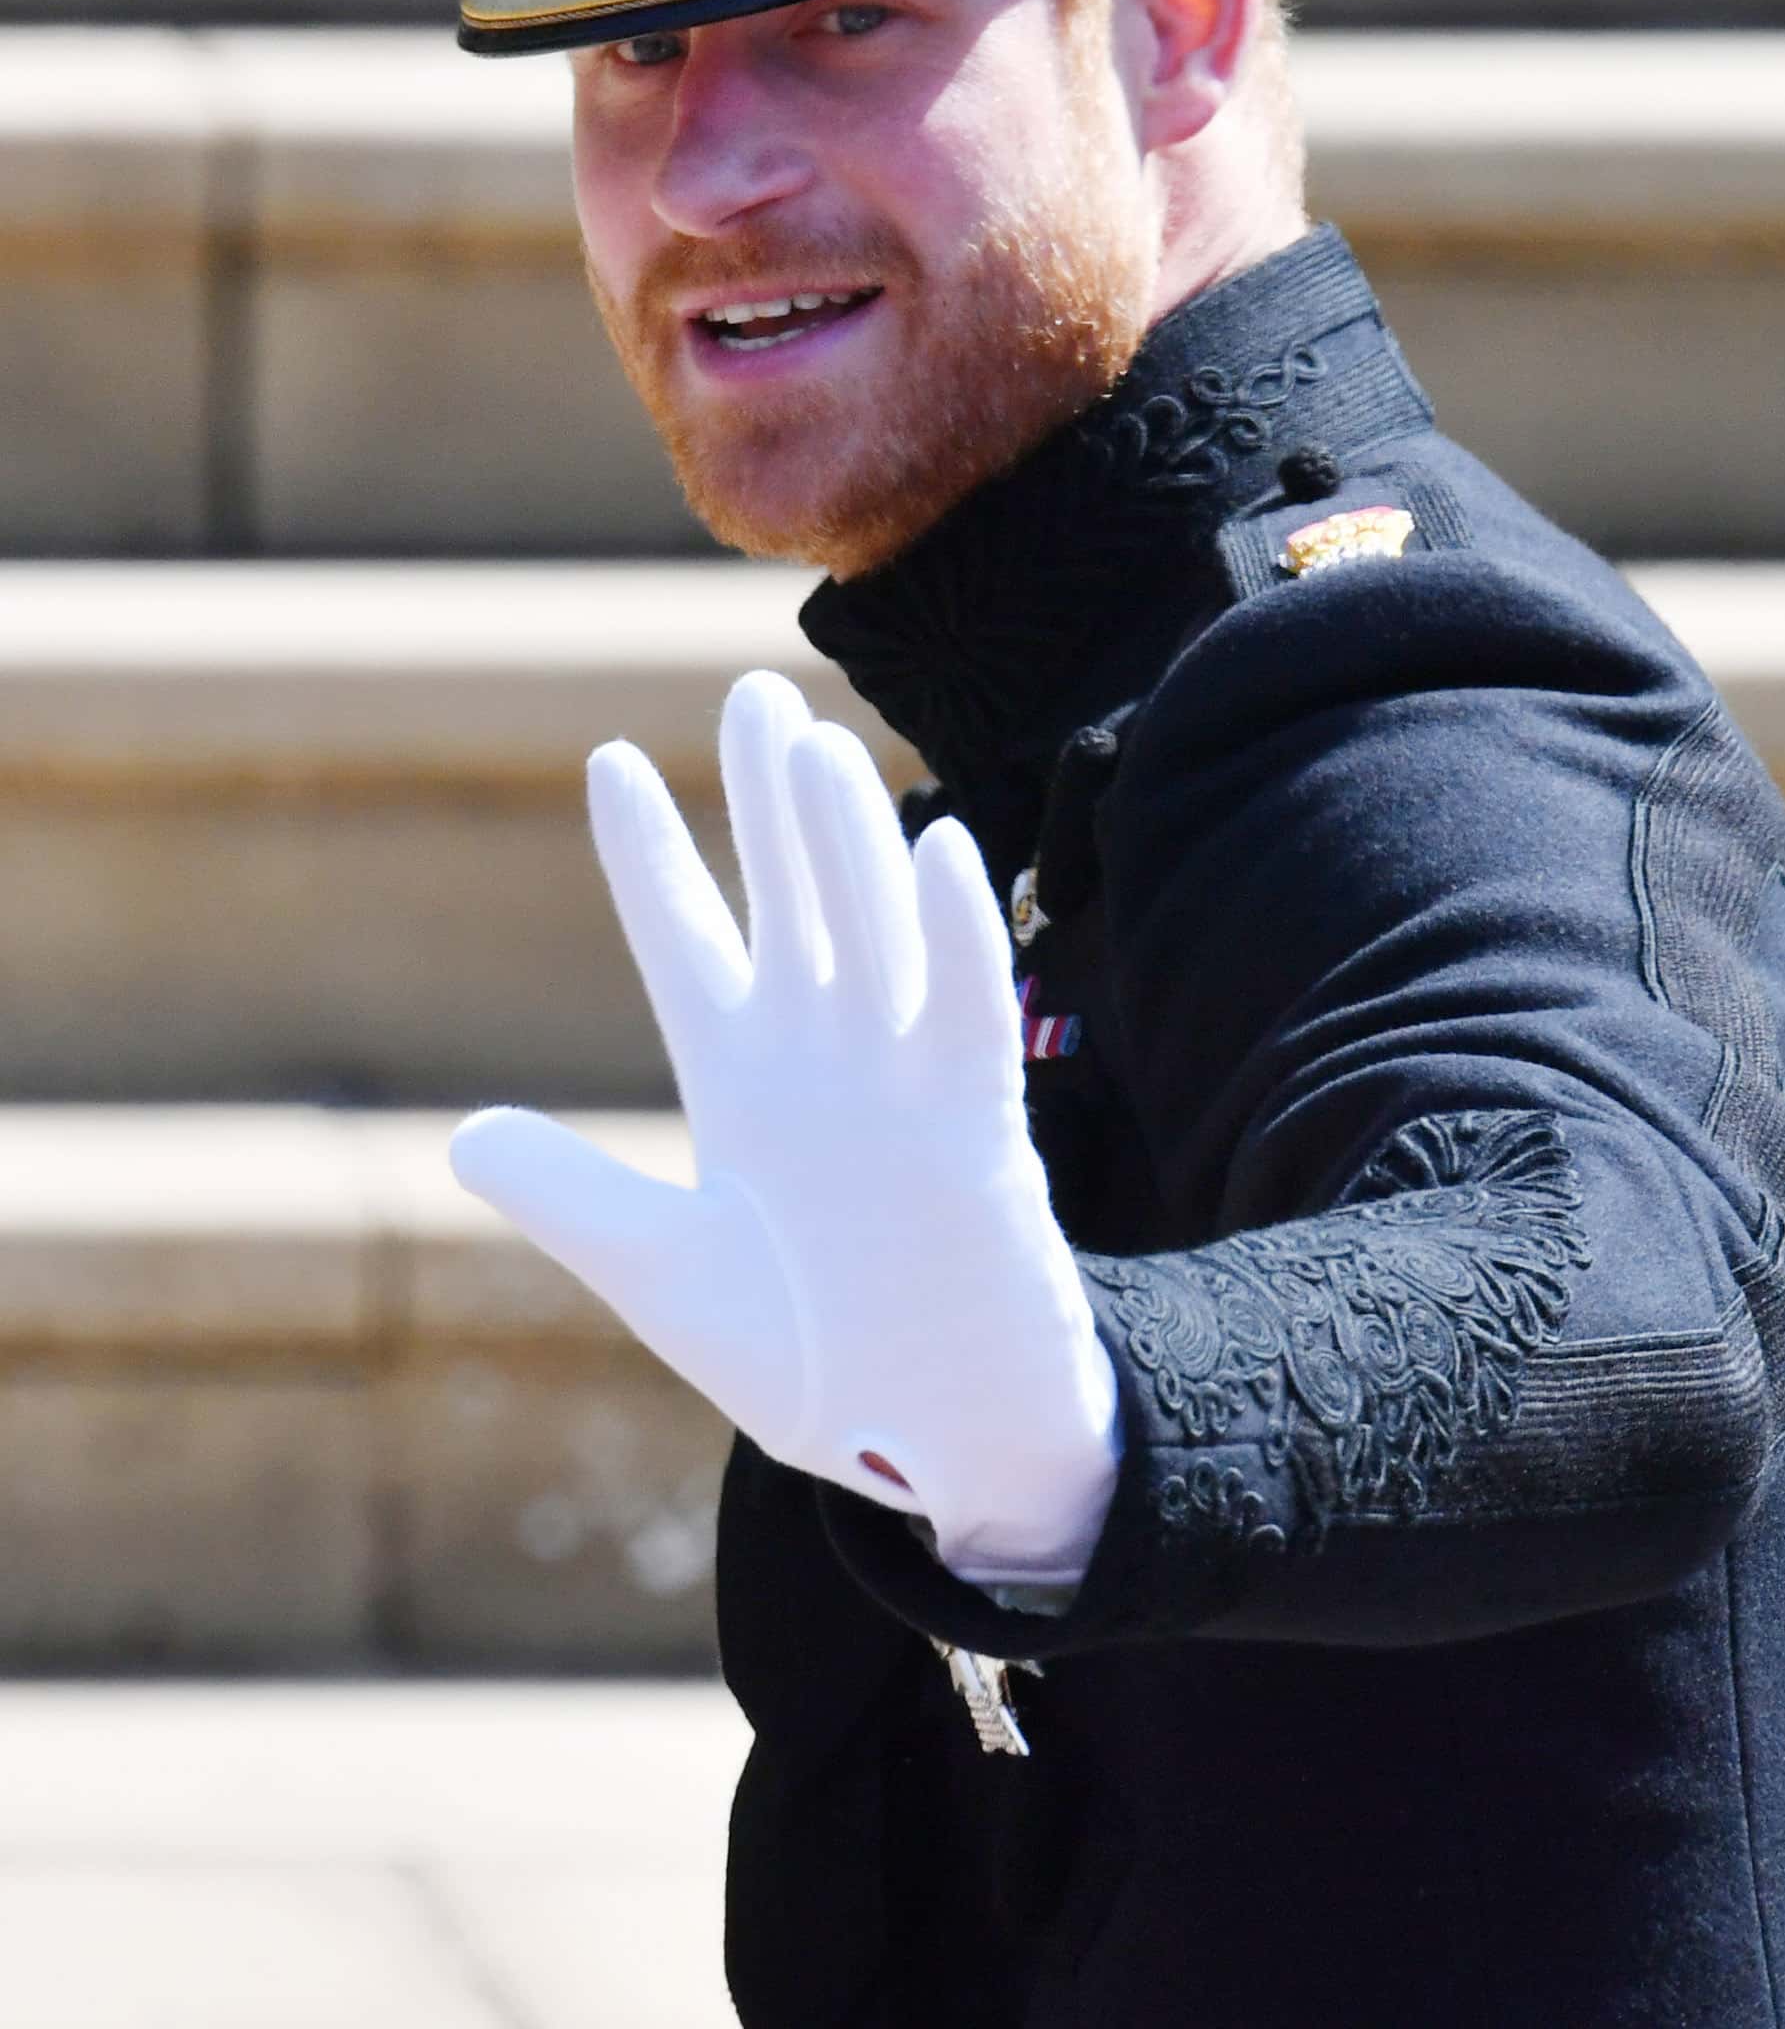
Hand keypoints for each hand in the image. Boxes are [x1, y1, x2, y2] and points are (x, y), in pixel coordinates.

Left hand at [450, 673, 1119, 1582]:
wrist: (931, 1440)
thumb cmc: (809, 1361)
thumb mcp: (666, 1276)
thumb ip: (576, 1201)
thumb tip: (464, 1136)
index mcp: (737, 1080)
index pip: (685, 940)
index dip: (649, 855)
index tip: (608, 762)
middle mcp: (818, 1056)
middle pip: (789, 897)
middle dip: (766, 799)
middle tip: (750, 690)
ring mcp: (898, 1078)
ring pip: (869, 928)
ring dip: (842, 839)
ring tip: (808, 742)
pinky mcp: (973, 1122)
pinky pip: (964, 1008)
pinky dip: (953, 932)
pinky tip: (938, 842)